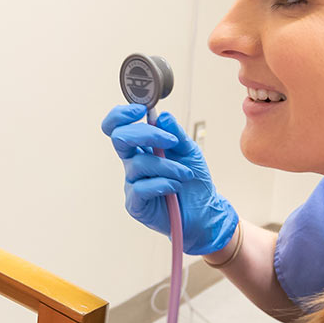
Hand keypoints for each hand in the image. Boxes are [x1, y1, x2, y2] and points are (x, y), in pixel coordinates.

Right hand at [100, 104, 236, 254]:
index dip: (121, 115)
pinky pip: (141, 188)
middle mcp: (133, 163)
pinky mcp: (135, 203)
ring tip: (185, 174)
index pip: (118, 126)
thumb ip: (176, 133)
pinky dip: (162, 184)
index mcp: (141, 147)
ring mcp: (132, 183)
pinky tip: (175, 187)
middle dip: (145, 134)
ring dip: (167, 166)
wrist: (205, 211)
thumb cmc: (194, 181)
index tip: (141, 110)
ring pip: (139, 164)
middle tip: (170, 141)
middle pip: (119, 138)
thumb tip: (162, 116)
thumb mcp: (189, 151)